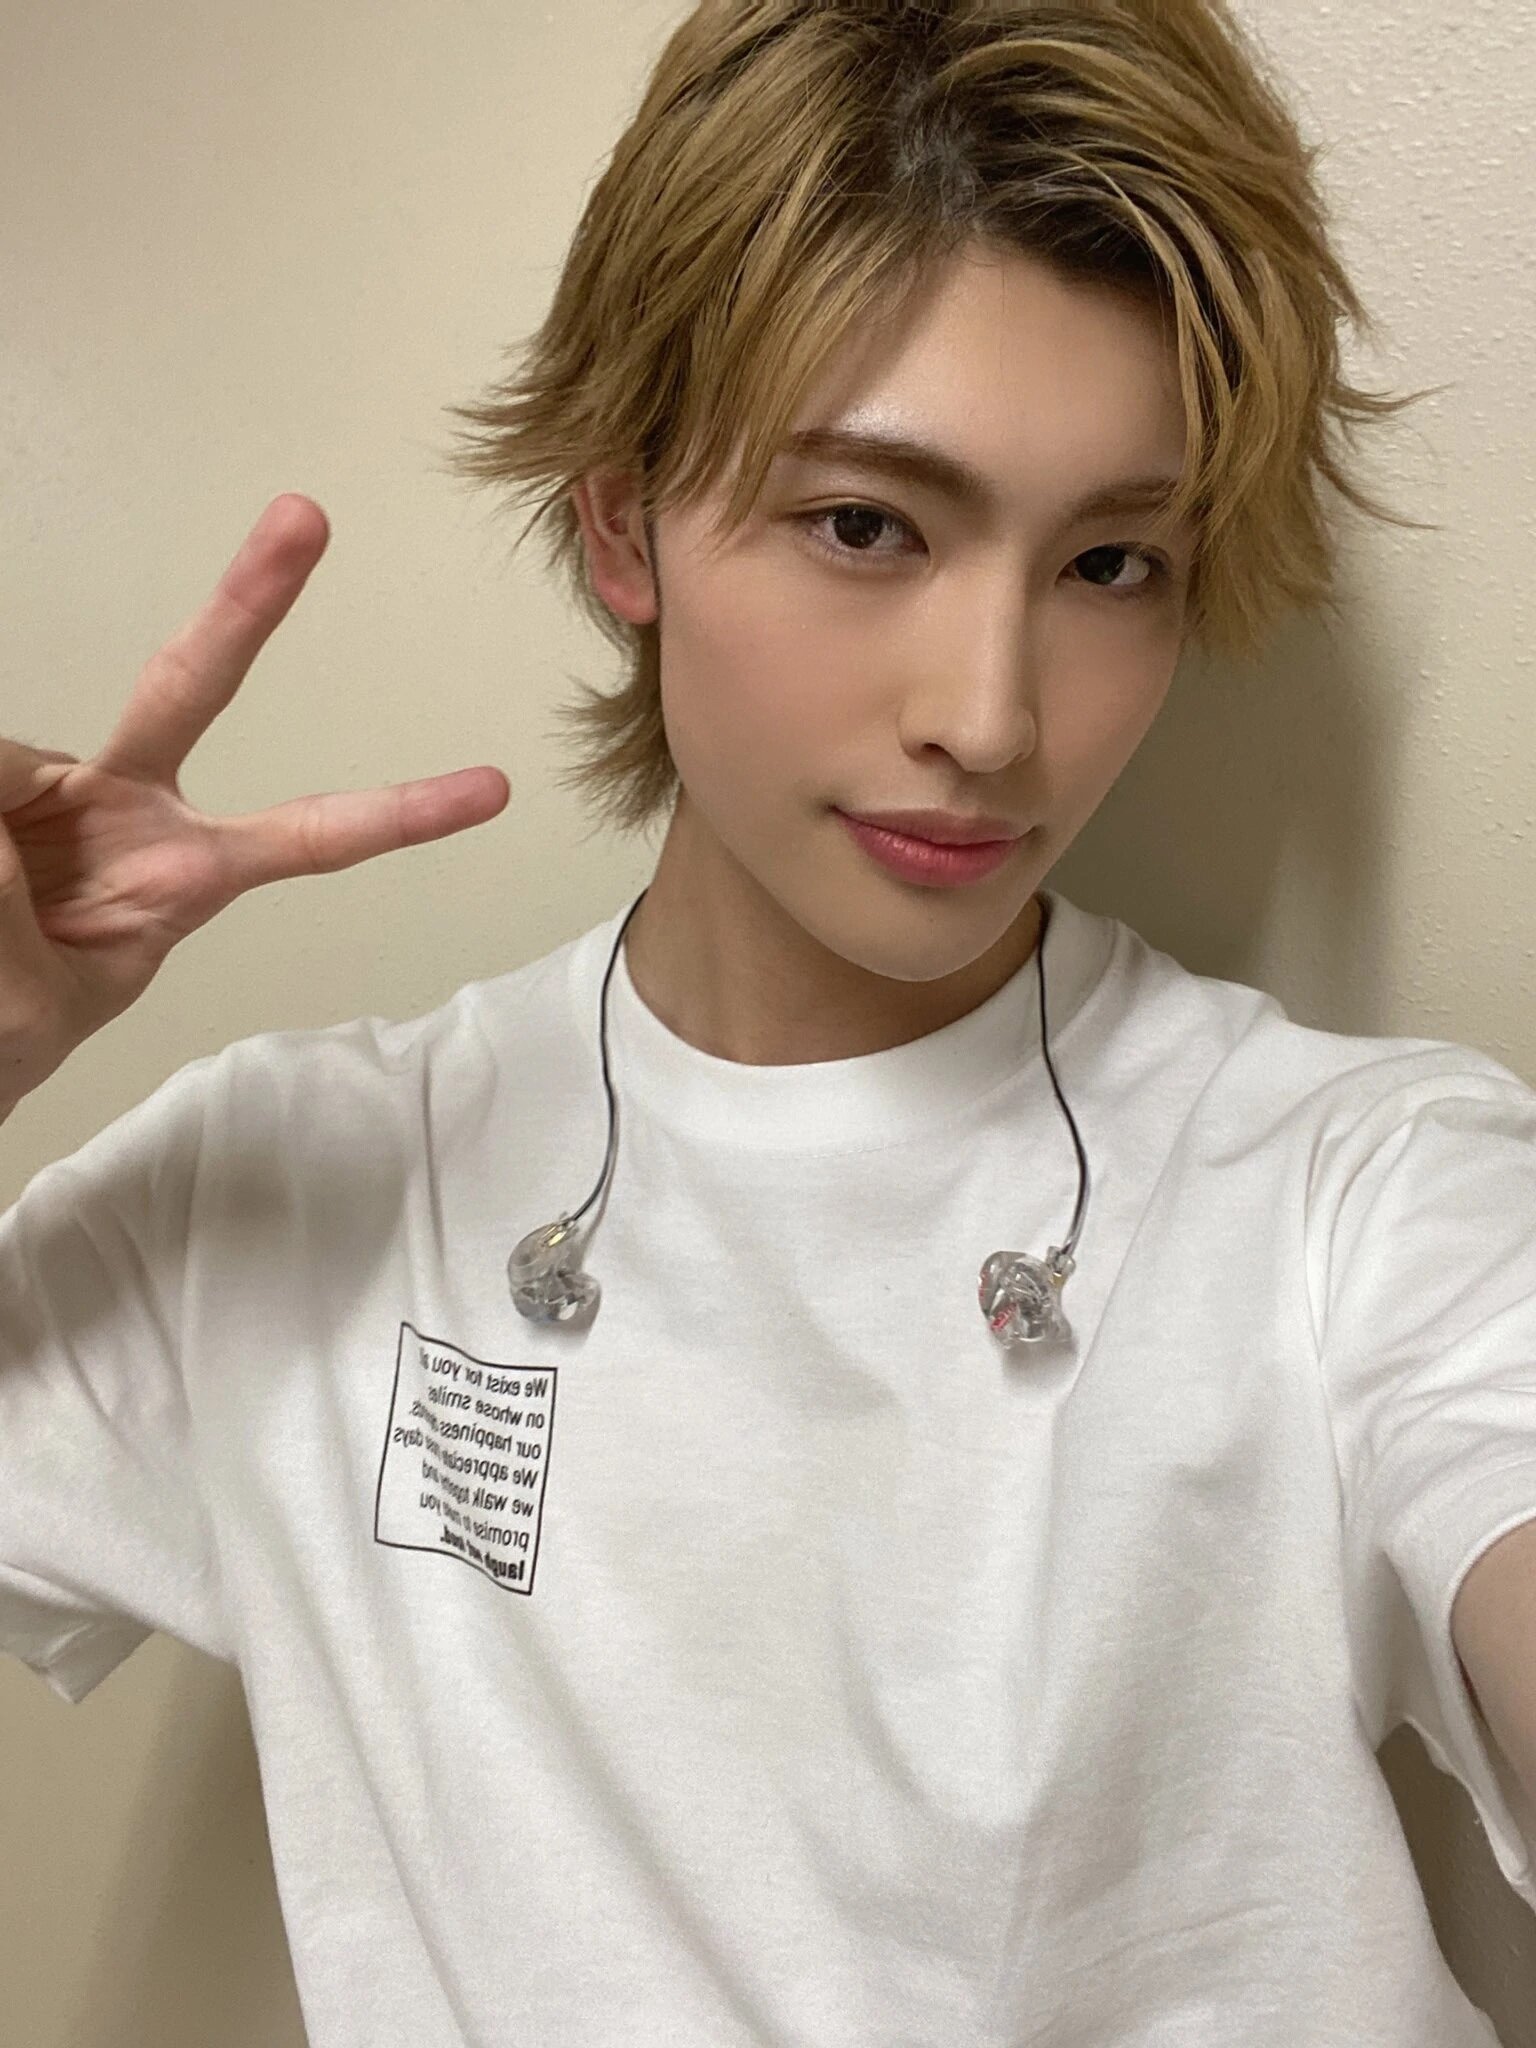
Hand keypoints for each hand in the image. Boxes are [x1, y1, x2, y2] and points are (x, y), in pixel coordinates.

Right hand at [0, 494, 509, 1109]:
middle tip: (307, 515)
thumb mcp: (34, 1006)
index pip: (310, 838)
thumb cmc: (5, 1033)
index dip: (399, 813)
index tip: (493, 789)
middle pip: (193, 683)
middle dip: (250, 601)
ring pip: (16, 761)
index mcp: (187, 877)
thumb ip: (17, 913)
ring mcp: (61, 784)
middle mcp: (135, 809)